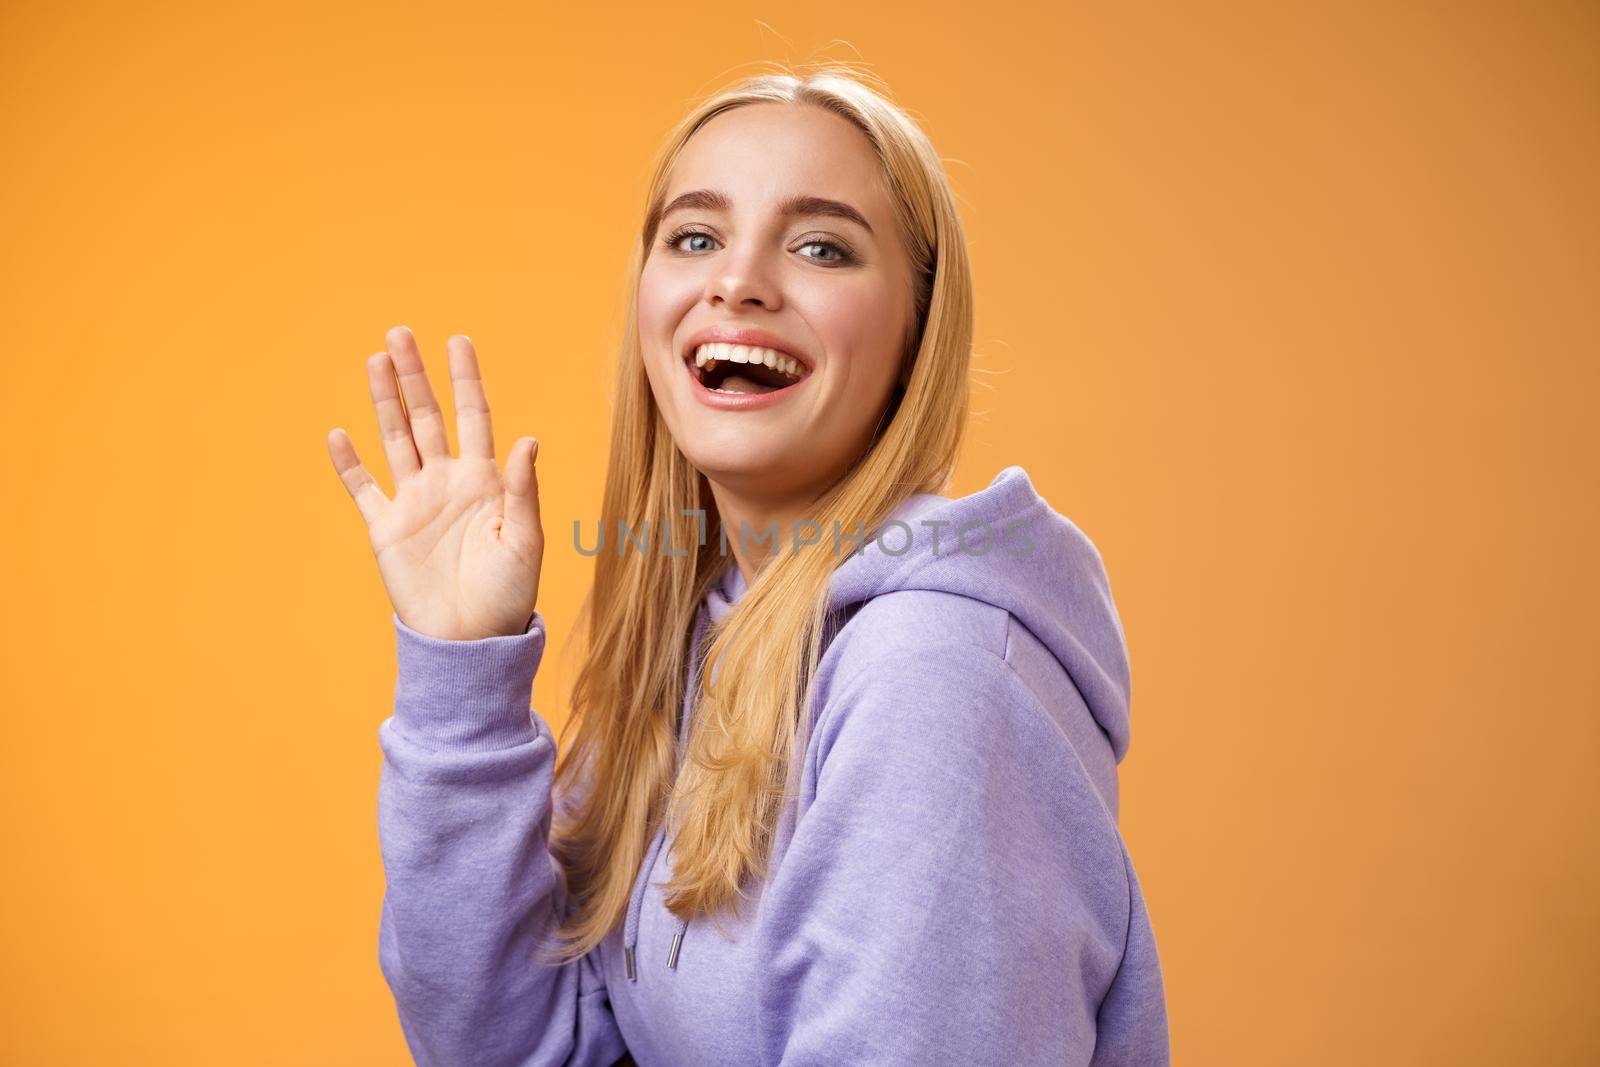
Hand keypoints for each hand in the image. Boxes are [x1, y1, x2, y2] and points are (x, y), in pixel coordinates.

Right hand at [326, 326, 542, 640]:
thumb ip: (521, 491)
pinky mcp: (387, 529)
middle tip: (400, 334)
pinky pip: (364, 489)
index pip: (475, 416)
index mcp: (484, 481)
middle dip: (415, 376)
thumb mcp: (525, 542)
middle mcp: (447, 482)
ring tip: (374, 361)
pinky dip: (350, 463)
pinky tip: (338, 433)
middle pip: (427, 417)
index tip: (458, 340)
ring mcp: (414, 502)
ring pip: (395, 440)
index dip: (466, 379)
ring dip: (384, 401)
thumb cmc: (508, 594)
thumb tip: (527, 440)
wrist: (470, 640)